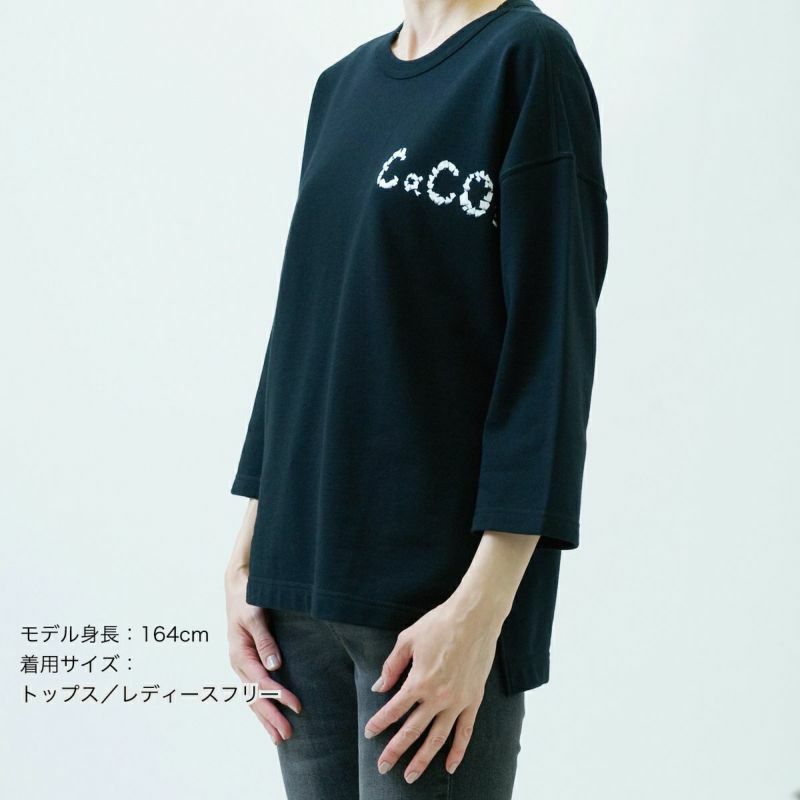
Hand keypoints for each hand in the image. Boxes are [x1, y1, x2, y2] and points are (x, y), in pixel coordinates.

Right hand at [225, 565, 301, 743]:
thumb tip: (275, 667)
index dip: (280, 697)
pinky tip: (269, 715)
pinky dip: (261, 705)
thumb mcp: (255, 616)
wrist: (237, 586)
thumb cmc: (247, 599)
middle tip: (287, 736)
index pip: (262, 683)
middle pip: (255, 697)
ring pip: (252, 698)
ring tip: (278, 737)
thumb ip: (265, 640)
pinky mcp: (246, 661)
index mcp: (239, 654)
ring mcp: (241, 664)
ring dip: (265, 717)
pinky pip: (253, 689)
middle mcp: (238, 663)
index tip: (298, 707)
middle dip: (271, 718)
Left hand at [363, 588, 505, 781]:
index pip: (394, 709)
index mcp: (418, 681)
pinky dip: (458, 751)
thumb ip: (392, 666)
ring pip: (437, 738)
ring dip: (422, 759)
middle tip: (382, 766)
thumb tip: (379, 687)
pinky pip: (465, 732)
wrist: (474, 617)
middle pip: (412, 731)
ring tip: (409, 776)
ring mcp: (457, 701)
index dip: (379, 722)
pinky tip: (449, 766)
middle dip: (395, 750)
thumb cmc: (439, 624)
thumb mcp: (408, 639)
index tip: (369, 732)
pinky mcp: (473, 700)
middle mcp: (437, 697)